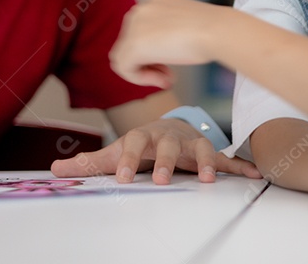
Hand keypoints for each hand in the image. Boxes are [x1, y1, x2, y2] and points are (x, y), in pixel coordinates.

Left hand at [50, 117, 260, 184]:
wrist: (171, 125)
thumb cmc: (141, 144)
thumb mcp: (115, 152)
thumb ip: (87, 163)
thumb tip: (53, 169)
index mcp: (142, 136)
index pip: (132, 146)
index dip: (128, 161)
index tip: (124, 179)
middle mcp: (167, 136)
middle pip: (165, 147)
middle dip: (163, 163)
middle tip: (160, 181)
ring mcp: (189, 143)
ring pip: (199, 148)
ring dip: (204, 162)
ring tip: (207, 179)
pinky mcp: (208, 152)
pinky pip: (225, 158)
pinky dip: (240, 165)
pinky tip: (253, 174)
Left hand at [110, 0, 231, 86]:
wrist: (216, 30)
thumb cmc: (211, 30)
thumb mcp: (184, 26)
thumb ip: (167, 34)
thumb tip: (158, 53)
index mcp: (153, 2)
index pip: (140, 32)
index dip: (154, 53)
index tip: (170, 64)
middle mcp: (140, 11)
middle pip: (130, 44)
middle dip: (149, 63)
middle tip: (169, 74)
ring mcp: (134, 27)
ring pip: (124, 57)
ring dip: (145, 72)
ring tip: (167, 79)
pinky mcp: (133, 45)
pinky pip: (125, 68)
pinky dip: (141, 79)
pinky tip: (162, 80)